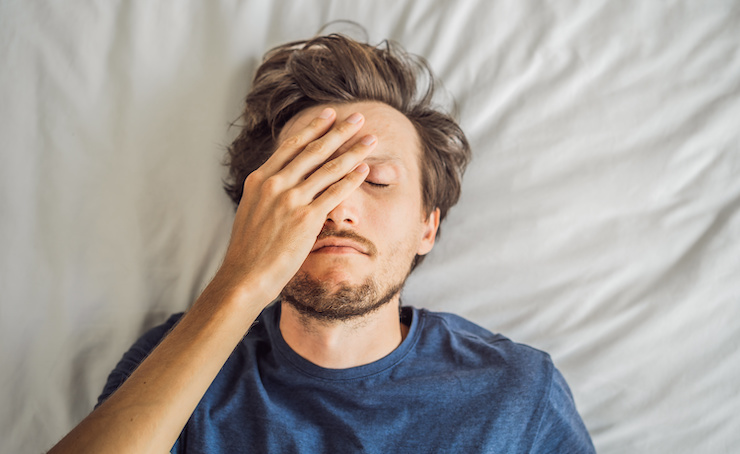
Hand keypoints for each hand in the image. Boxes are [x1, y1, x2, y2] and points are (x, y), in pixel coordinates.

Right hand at [217, 108, 375, 301]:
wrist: (244, 276)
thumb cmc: (248, 250)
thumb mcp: (251, 210)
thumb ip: (267, 193)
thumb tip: (281, 181)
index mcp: (259, 180)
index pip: (291, 146)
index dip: (313, 128)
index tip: (329, 114)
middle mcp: (274, 184)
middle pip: (313, 150)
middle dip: (339, 131)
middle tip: (358, 117)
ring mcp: (290, 200)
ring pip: (328, 168)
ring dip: (353, 151)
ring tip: (370, 139)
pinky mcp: (305, 219)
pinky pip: (334, 193)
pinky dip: (351, 179)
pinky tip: (364, 169)